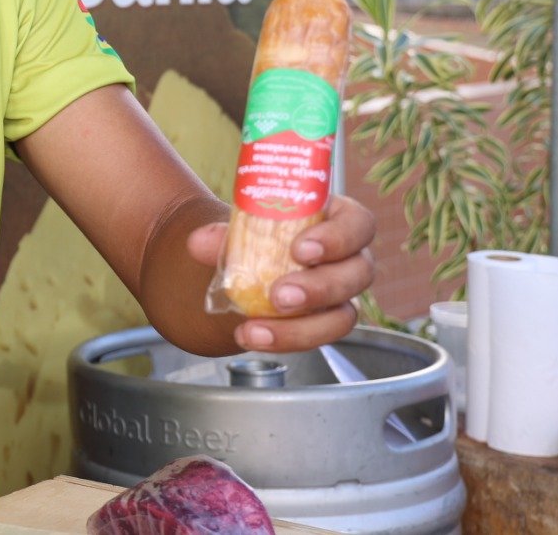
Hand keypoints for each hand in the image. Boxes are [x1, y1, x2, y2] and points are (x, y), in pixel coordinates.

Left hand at [188, 194, 376, 352]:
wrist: (248, 259)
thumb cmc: (260, 229)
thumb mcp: (243, 224)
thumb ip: (222, 232)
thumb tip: (199, 241)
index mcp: (338, 218)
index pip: (358, 223)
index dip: (338, 238)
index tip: (301, 249)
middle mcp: (350, 257)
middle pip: (358, 273)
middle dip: (320, 287)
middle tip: (279, 295)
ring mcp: (342, 293)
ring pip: (342, 316)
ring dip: (301, 327)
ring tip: (258, 329)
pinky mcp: (325, 322)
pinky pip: (317, 338)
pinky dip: (284, 340)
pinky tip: (253, 336)